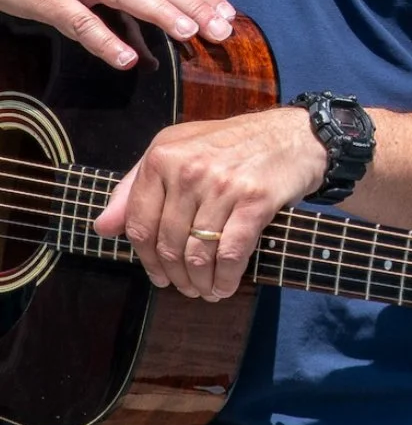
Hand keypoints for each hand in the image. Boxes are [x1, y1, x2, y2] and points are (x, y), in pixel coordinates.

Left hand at [94, 107, 327, 299]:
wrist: (295, 135)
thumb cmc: (235, 145)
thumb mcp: (178, 150)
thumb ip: (136, 186)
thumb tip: (103, 227)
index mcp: (164, 155)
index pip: (138, 223)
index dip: (145, 258)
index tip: (158, 273)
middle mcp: (190, 168)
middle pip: (168, 244)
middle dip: (175, 276)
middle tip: (186, 287)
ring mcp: (223, 184)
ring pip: (197, 254)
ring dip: (199, 283)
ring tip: (206, 289)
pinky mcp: (255, 200)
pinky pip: (230, 254)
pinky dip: (225, 279)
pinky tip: (225, 285)